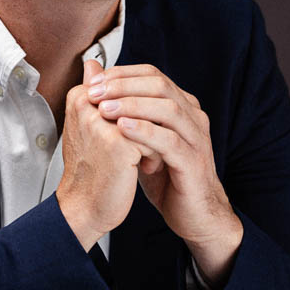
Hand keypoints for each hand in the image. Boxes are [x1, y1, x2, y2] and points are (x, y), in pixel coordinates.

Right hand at [56, 59, 142, 250]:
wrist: (85, 207)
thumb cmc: (91, 169)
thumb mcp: (90, 125)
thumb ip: (95, 92)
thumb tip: (94, 63)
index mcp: (79, 96)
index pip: (125, 87)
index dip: (137, 110)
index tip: (129, 133)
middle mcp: (87, 105)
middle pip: (139, 101)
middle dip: (149, 124)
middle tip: (142, 148)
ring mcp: (101, 123)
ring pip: (149, 119)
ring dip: (153, 140)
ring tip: (143, 159)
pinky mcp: (118, 143)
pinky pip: (153, 137)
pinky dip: (154, 154)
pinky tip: (144, 169)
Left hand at [87, 64, 242, 287]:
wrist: (192, 215)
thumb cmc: (166, 176)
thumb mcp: (139, 141)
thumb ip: (120, 112)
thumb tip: (94, 80)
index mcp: (182, 107)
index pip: (153, 75)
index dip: (122, 74)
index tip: (93, 82)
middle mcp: (192, 117)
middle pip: (160, 86)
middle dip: (124, 85)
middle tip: (95, 92)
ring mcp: (196, 139)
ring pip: (168, 109)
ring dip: (133, 105)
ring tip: (104, 109)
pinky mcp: (194, 162)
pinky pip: (171, 141)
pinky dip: (146, 131)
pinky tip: (123, 129)